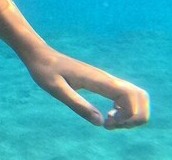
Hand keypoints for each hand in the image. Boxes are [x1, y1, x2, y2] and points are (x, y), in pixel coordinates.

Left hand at [24, 46, 149, 128]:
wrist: (40, 55)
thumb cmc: (45, 70)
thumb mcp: (56, 89)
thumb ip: (77, 104)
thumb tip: (100, 121)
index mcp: (97, 79)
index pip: (130, 95)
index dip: (128, 114)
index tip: (107, 123)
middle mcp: (106, 78)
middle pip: (140, 96)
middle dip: (135, 116)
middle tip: (110, 124)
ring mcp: (106, 79)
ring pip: (136, 96)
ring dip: (131, 114)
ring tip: (108, 122)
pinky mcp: (103, 82)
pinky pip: (126, 96)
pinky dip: (125, 110)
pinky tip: (107, 115)